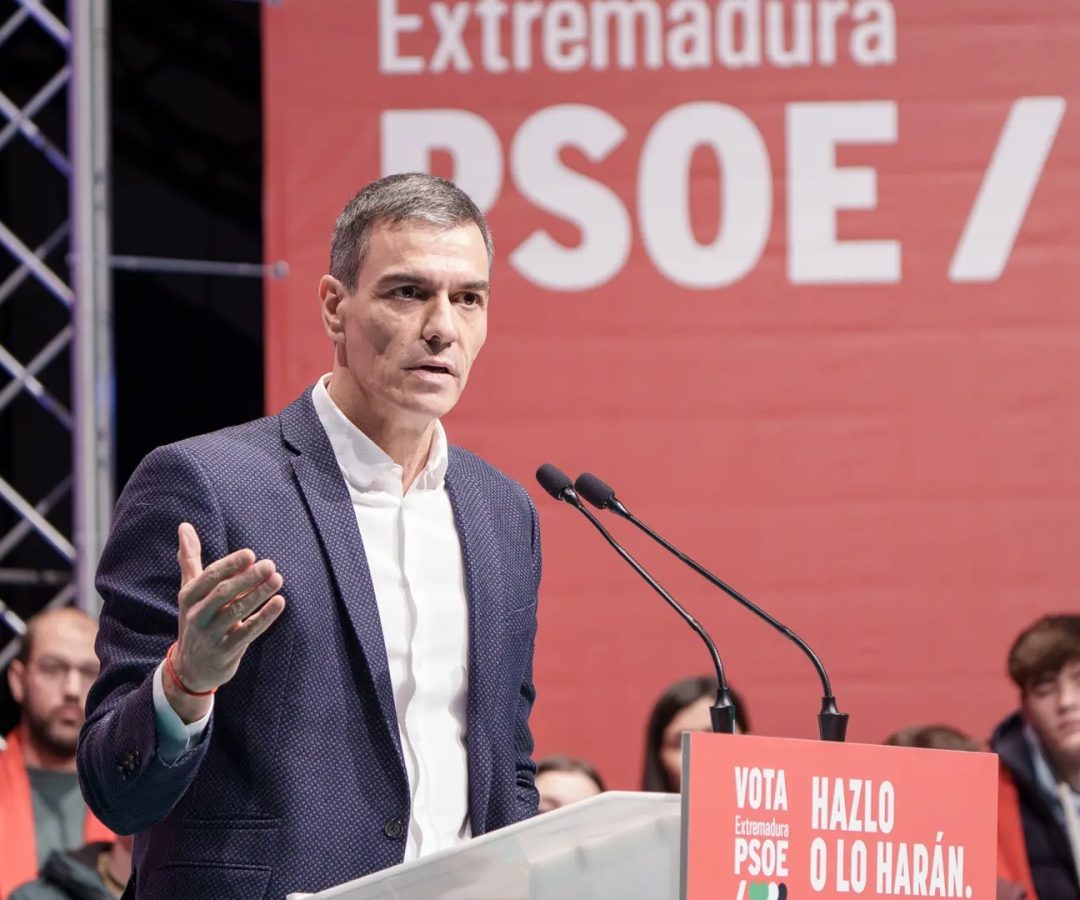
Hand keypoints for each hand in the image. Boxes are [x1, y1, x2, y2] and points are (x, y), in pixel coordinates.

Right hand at [164, 523, 285, 722]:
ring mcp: (211, 635)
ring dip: (259, 594)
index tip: (250, 554)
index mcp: (189, 597)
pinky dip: (264, 618)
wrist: (191, 669)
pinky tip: (280, 602)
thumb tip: (184, 526)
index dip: (230, 565)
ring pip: (237, 612)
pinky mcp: (226, 651)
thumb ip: (190, 559)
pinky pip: (247, 633)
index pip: (209, 577)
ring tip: (278, 579)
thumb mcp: (190, 591)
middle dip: (247, 578)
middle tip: (270, 564)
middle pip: (223, 593)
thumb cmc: (196, 619)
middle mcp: (197, 615)